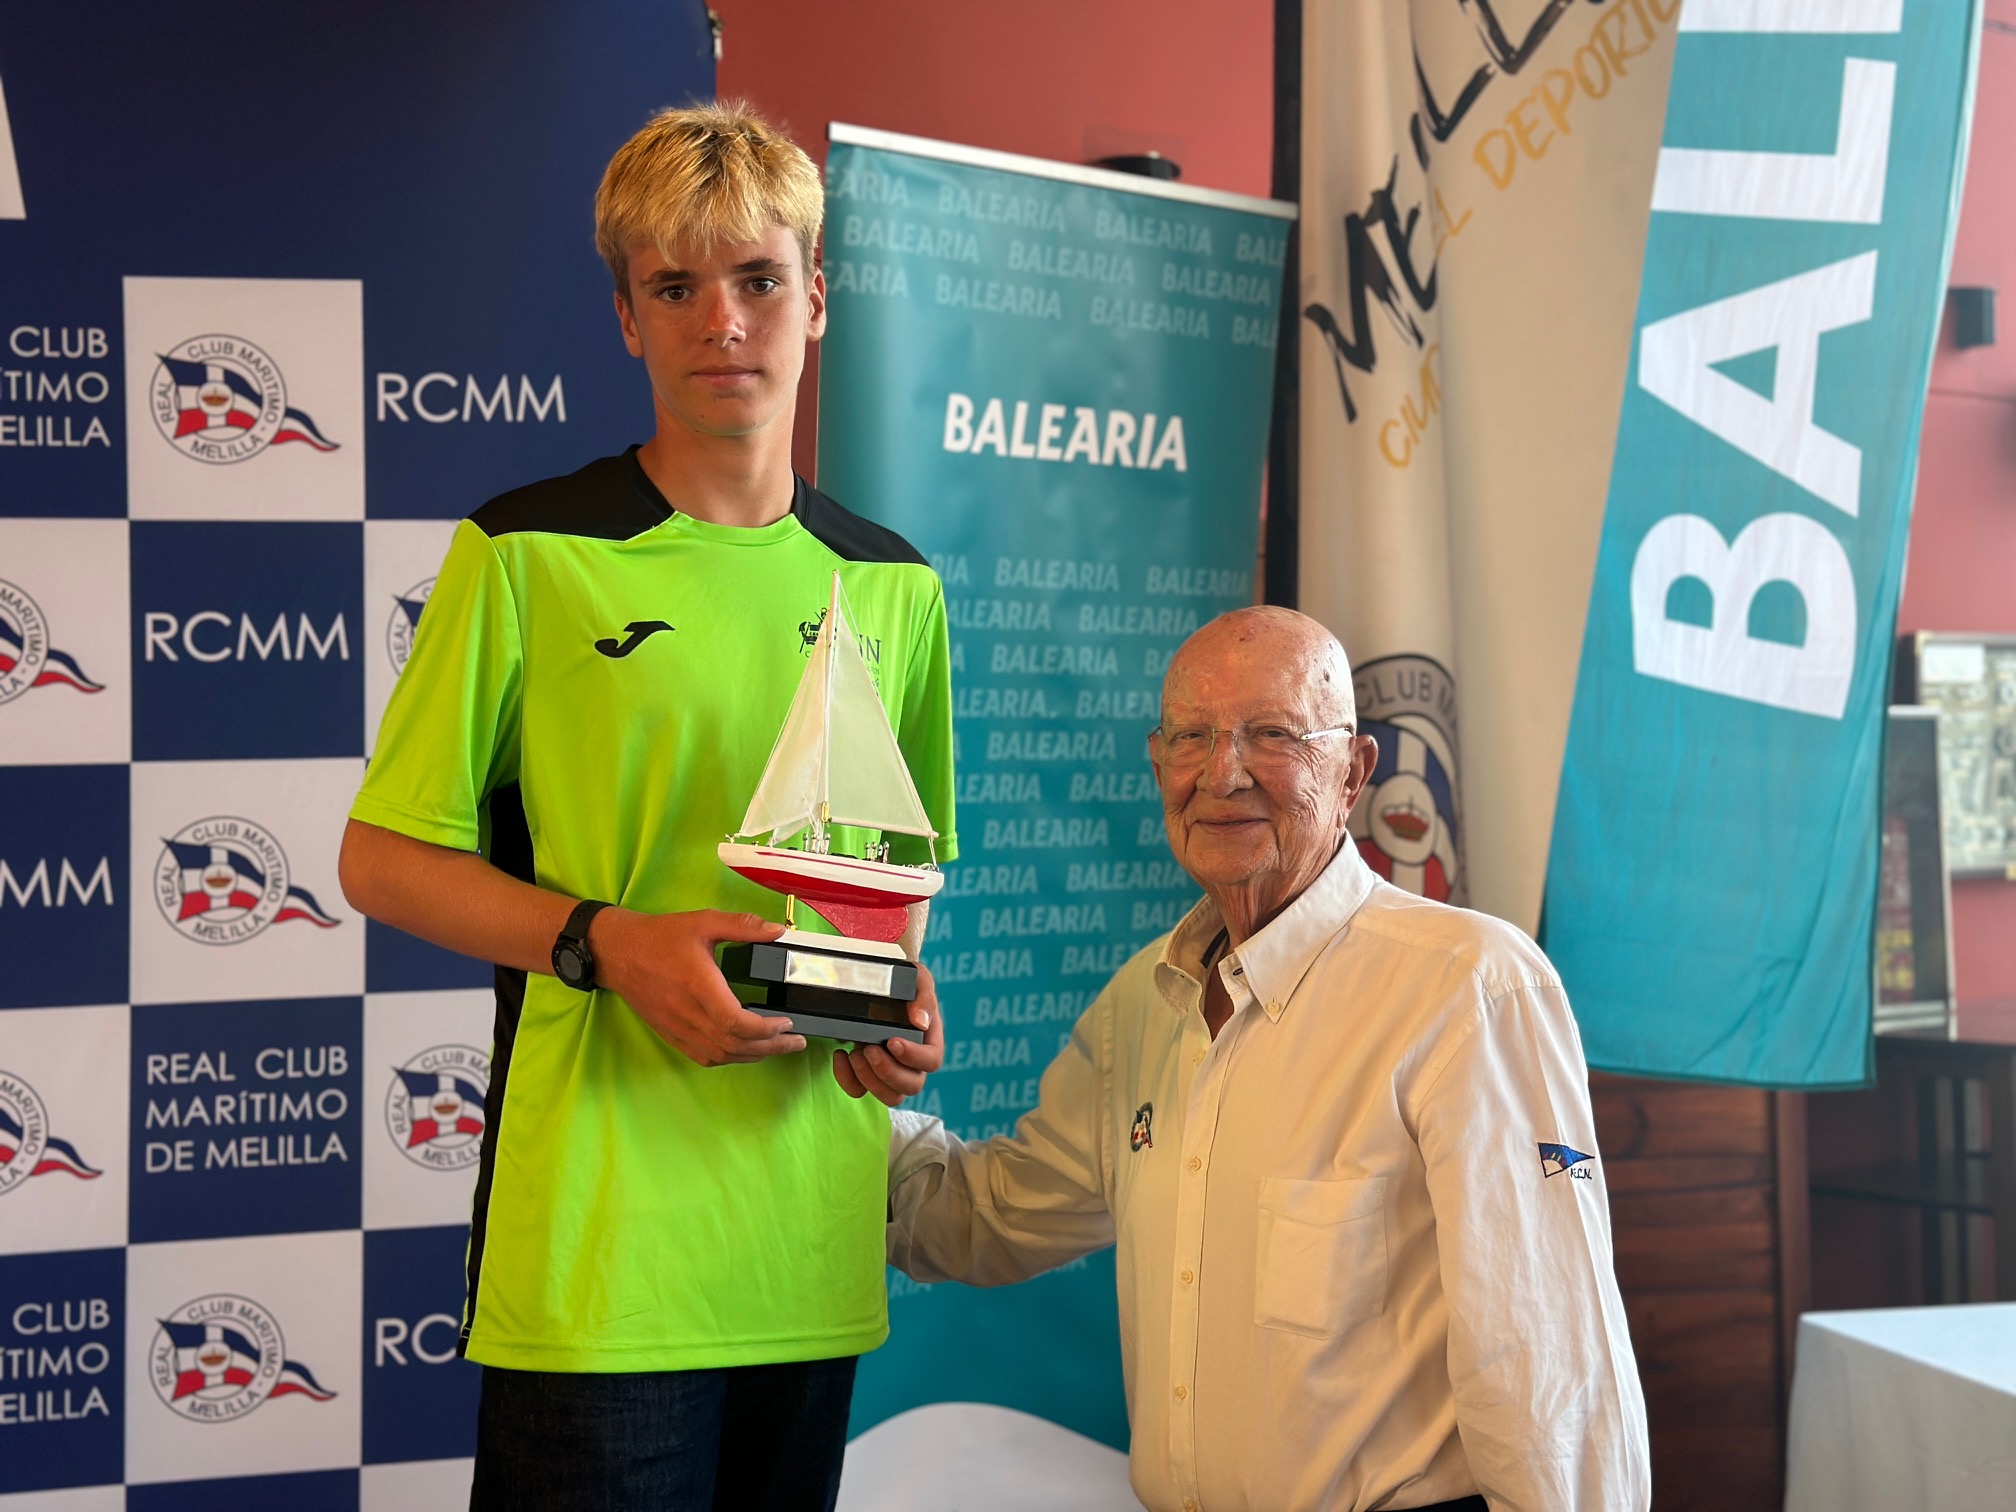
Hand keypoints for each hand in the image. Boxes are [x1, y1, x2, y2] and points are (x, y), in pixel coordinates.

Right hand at [591, 908, 804, 1066]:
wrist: (618, 952)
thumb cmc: (660, 936)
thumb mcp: (703, 921)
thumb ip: (741, 926)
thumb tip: (776, 931)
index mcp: (698, 985)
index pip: (735, 1022)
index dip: (765, 1029)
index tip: (786, 1022)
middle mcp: (688, 1013)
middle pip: (734, 1045)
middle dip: (770, 1047)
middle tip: (795, 1042)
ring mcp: (678, 1027)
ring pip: (720, 1055)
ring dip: (752, 1055)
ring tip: (777, 1046)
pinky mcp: (671, 1034)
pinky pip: (703, 1057)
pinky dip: (729, 1058)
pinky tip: (744, 1050)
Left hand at [833, 962, 943, 1106]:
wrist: (879, 983)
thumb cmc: (905, 983)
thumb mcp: (918, 980)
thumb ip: (923, 997)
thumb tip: (921, 1021)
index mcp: (929, 1041)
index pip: (932, 1061)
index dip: (914, 1057)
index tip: (892, 1041)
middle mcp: (914, 1063)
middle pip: (911, 1086)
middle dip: (887, 1071)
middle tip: (869, 1048)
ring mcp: (891, 1073)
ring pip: (890, 1096)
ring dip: (869, 1080)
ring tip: (855, 1053)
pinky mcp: (868, 1076)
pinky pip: (860, 1091)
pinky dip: (847, 1079)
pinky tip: (841, 1055)